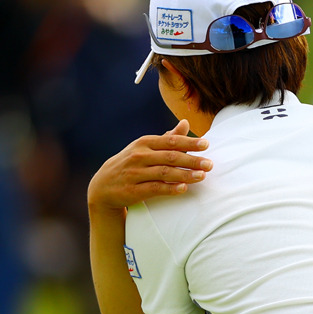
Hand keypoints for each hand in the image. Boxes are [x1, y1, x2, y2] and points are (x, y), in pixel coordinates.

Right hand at [87, 120, 211, 214]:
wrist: (103, 186)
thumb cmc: (131, 163)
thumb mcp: (145, 147)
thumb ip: (168, 138)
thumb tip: (186, 123)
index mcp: (144, 143)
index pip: (171, 141)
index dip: (189, 142)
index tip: (206, 144)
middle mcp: (139, 156)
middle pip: (170, 157)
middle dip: (192, 160)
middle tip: (210, 164)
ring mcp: (135, 173)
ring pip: (164, 173)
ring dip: (185, 175)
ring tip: (202, 176)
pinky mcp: (132, 190)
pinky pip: (155, 189)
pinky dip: (170, 188)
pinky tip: (184, 189)